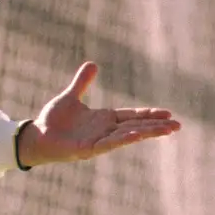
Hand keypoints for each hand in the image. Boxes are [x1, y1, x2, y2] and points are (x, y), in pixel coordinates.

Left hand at [18, 62, 179, 167]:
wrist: (36, 136)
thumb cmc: (53, 120)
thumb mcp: (70, 97)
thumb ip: (82, 83)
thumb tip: (92, 64)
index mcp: (104, 118)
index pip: (132, 116)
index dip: (149, 114)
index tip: (168, 113)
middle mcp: (105, 130)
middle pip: (137, 126)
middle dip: (157, 126)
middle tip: (178, 125)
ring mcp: (99, 140)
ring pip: (129, 135)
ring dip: (147, 133)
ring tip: (168, 130)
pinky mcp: (89, 149)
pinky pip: (109, 143)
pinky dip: (123, 139)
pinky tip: (137, 135)